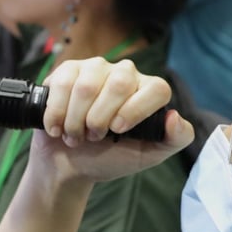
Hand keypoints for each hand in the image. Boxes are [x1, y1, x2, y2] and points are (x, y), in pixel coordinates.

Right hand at [33, 58, 193, 183]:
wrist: (70, 163)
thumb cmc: (111, 157)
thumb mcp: (147, 154)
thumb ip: (175, 139)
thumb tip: (175, 117)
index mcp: (148, 91)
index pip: (156, 88)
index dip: (137, 110)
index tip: (118, 130)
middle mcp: (125, 73)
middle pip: (119, 84)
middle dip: (101, 118)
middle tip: (94, 137)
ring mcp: (96, 68)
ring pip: (88, 86)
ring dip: (77, 120)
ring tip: (75, 135)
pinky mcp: (69, 69)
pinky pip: (64, 84)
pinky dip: (57, 113)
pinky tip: (56, 127)